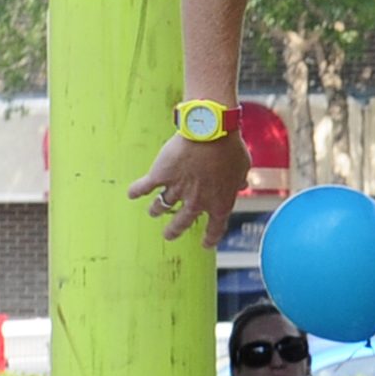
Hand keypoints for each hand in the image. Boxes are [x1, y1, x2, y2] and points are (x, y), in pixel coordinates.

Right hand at [128, 130, 251, 243]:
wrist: (210, 131)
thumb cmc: (230, 148)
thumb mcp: (242, 167)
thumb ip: (239, 180)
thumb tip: (241, 186)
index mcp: (220, 202)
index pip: (216, 227)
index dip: (210, 237)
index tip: (205, 244)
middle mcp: (197, 201)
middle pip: (182, 222)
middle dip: (174, 231)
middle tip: (169, 235)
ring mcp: (177, 189)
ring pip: (162, 206)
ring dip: (156, 210)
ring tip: (153, 212)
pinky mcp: (160, 176)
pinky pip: (144, 187)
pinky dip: (136, 191)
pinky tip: (131, 194)